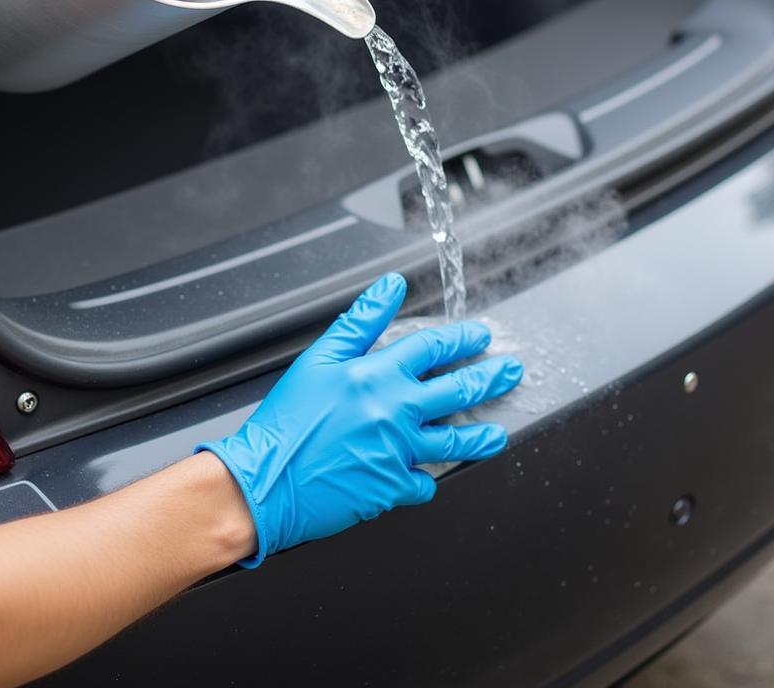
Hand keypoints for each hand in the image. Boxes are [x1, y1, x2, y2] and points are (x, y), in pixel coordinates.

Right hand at [197, 272, 522, 566]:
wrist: (263, 483)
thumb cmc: (285, 422)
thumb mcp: (318, 359)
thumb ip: (361, 321)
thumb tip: (391, 286)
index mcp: (376, 375)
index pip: (433, 349)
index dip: (461, 339)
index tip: (479, 335)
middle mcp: (395, 412)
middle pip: (458, 390)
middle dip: (490, 378)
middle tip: (510, 372)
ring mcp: (398, 452)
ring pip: (455, 442)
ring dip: (481, 436)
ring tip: (498, 434)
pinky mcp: (391, 488)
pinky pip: (423, 482)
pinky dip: (428, 478)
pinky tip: (431, 475)